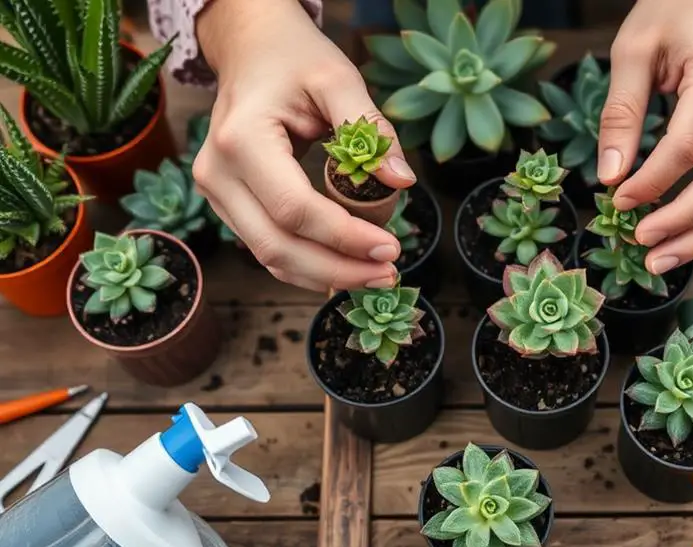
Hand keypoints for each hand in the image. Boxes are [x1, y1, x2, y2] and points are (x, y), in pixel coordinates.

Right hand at [193, 0, 415, 291]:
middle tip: (388, 275)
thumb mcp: (337, 79)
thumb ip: (371, 127)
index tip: (391, 248)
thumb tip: (402, 181)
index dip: (345, 237)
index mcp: (241, 140)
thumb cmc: (293, 59)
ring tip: (374, 277)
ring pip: (269, 255)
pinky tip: (346, 268)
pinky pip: (266, 246)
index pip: (296, 209)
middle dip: (337, 269)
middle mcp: (217, 173)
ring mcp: (215, 192)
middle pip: (277, 246)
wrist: (250, 49)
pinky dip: (307, 264)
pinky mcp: (227, 203)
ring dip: (323, 274)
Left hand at [597, 0, 692, 274]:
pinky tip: (684, 238)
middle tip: (644, 248)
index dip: (652, 182)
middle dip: (686, 222)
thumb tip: (610, 174)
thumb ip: (621, 112)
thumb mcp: (633, 50)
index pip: (688, 145)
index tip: (616, 200)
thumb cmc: (674, 13)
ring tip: (662, 260)